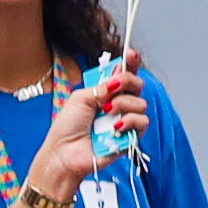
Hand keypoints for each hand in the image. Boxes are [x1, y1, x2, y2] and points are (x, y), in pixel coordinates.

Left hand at [24, 61, 149, 207]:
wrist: (64, 153)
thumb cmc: (67, 128)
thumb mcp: (80, 98)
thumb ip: (102, 86)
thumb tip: (119, 78)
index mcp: (104, 93)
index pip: (123, 75)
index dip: (130, 63)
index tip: (131, 54)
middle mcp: (117, 105)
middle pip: (137, 84)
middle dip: (127, 82)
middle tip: (113, 89)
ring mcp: (125, 120)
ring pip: (141, 103)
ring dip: (122, 105)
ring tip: (106, 114)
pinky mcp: (131, 136)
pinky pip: (142, 122)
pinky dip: (129, 122)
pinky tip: (115, 127)